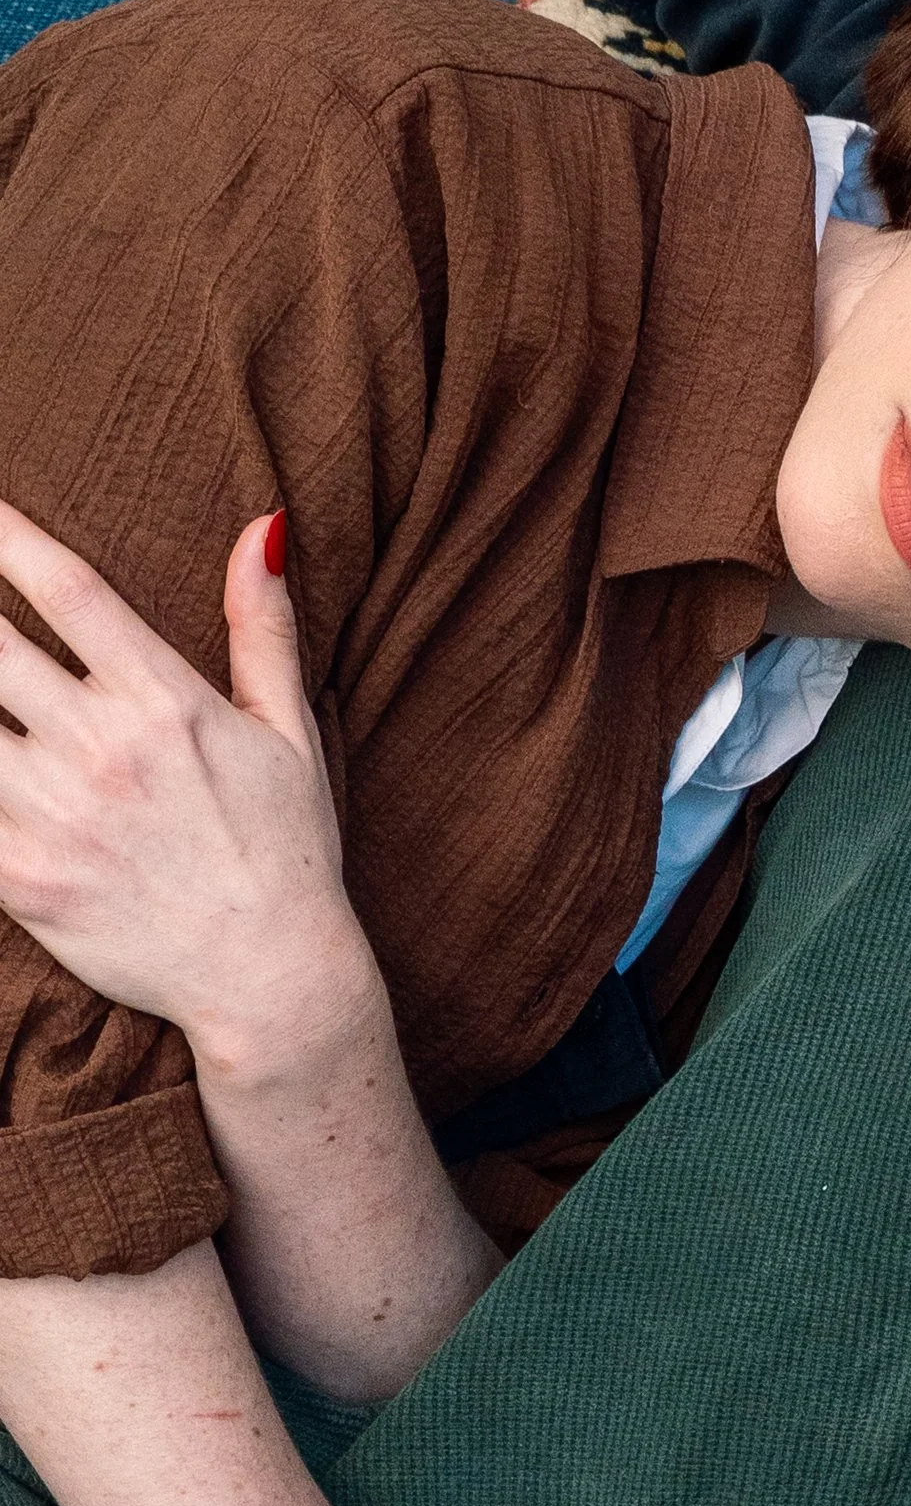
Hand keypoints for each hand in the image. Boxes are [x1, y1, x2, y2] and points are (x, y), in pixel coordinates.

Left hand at [0, 498, 369, 1073]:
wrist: (273, 980)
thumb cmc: (286, 853)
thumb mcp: (288, 732)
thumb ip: (261, 626)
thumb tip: (263, 525)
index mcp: (165, 703)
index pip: (66, 589)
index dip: (4, 534)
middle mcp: (103, 750)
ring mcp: (54, 816)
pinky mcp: (22, 879)